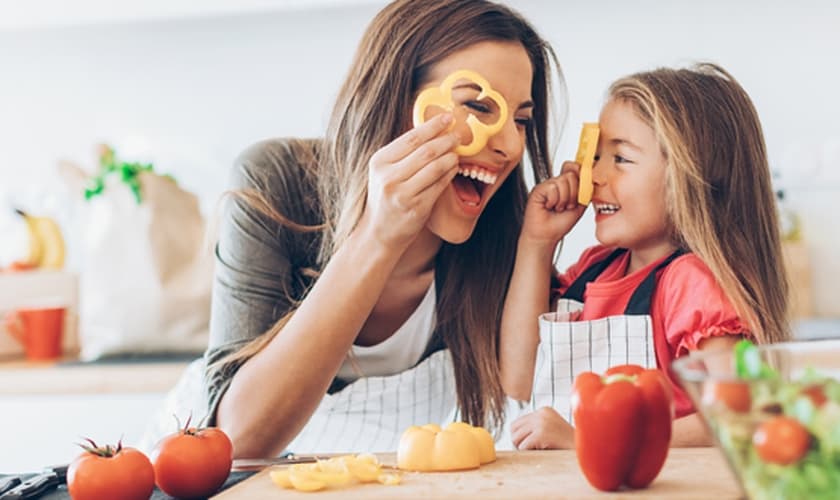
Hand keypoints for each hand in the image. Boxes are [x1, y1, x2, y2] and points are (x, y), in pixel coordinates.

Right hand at [359, 113, 459, 250]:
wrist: (379, 232)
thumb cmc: (386, 197)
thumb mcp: (385, 171)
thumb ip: (404, 152)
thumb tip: (433, 128)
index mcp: (379, 162)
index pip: (411, 138)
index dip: (433, 125)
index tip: (448, 117)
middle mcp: (389, 177)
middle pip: (426, 151)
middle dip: (447, 139)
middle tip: (459, 133)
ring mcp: (403, 194)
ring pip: (436, 167)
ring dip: (451, 156)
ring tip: (457, 151)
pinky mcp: (417, 208)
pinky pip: (440, 185)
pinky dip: (450, 173)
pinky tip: (454, 167)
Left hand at [511, 407, 574, 449]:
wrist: (586, 451)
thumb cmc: (568, 445)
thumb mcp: (551, 429)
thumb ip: (535, 427)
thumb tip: (512, 435)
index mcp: (543, 410)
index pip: (517, 423)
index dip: (522, 437)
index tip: (533, 444)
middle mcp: (541, 413)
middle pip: (513, 429)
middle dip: (520, 442)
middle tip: (534, 449)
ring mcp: (541, 423)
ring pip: (516, 438)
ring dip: (524, 448)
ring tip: (540, 450)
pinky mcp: (541, 434)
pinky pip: (523, 447)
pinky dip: (530, 453)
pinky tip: (543, 452)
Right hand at [521, 161, 587, 245]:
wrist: (547, 236)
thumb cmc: (560, 223)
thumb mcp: (580, 205)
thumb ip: (585, 190)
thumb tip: (589, 177)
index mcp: (566, 184)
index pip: (574, 167)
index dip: (580, 175)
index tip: (581, 190)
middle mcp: (555, 182)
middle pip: (571, 174)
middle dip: (573, 194)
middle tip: (567, 206)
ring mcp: (546, 185)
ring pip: (562, 181)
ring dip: (563, 200)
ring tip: (557, 208)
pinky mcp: (538, 190)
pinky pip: (552, 187)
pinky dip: (554, 201)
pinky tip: (548, 207)